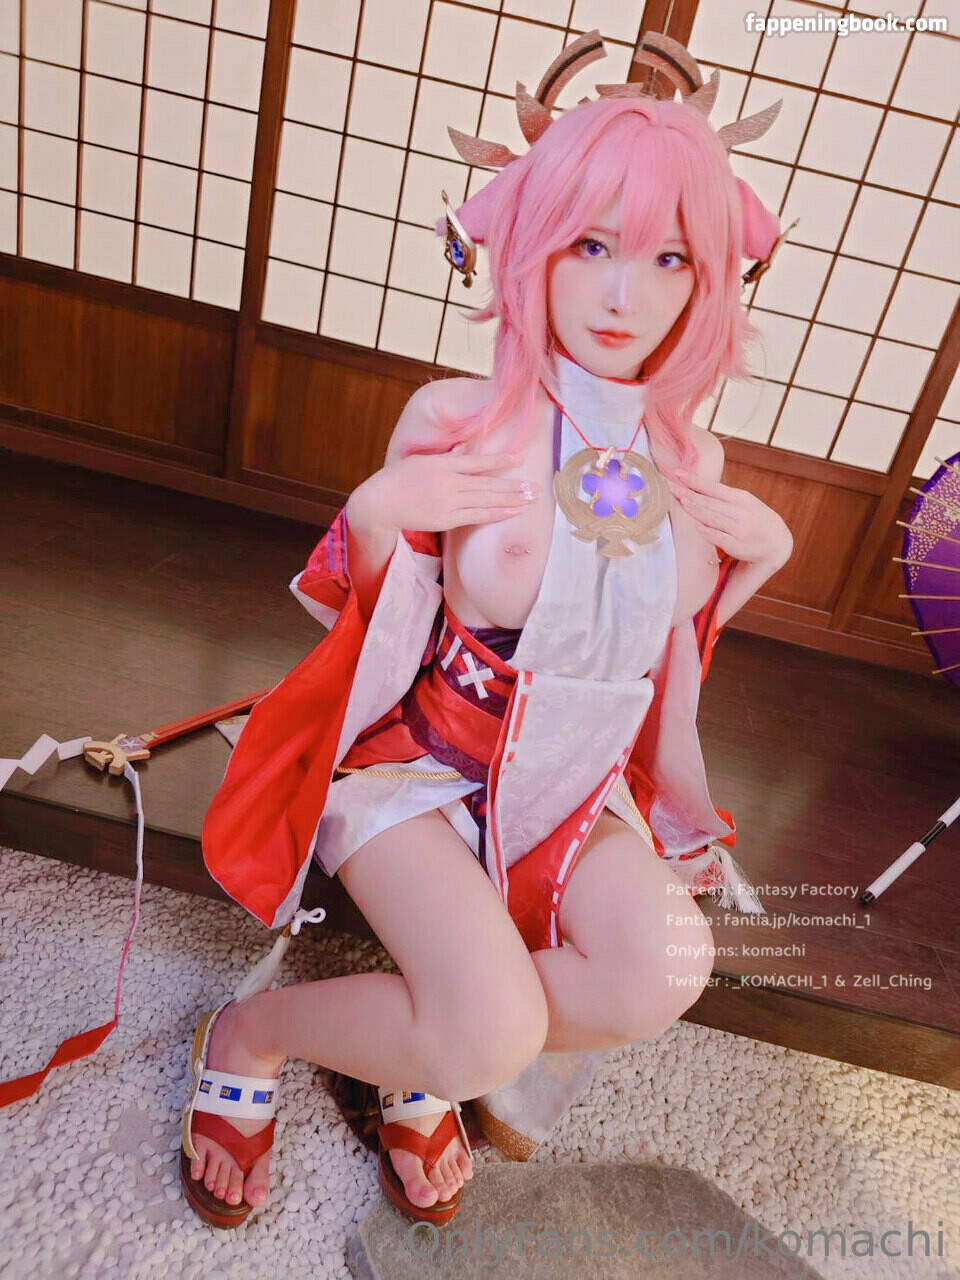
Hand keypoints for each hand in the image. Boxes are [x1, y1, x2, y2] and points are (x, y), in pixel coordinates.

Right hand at [350, 445, 540, 534]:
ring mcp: (448, 503)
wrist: (379, 503)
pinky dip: (495, 513)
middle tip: (537, 487)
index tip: (521, 459)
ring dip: (511, 500)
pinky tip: (512, 512)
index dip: (501, 461)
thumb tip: (466, 448)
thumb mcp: (421, 460)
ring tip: (531, 499)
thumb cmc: (398, 479)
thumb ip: (446, 458)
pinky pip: (476, 516)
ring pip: (486, 500)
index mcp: (442, 464)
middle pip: (488, 484)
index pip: (478, 462)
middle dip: (514, 486)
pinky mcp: (446, 520)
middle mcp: (448, 483)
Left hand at [666, 469, 792, 566]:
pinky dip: (710, 533)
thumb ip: (721, 497)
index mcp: (740, 498)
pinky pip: (722, 539)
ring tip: (681, 502)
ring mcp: (740, 529)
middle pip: (709, 502)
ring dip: (697, 510)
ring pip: (714, 518)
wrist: (778, 542)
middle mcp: (740, 512)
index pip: (712, 488)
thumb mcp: (743, 503)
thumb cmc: (755, 519)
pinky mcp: (739, 547)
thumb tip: (694, 487)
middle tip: (669, 488)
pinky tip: (699, 527)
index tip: (677, 474)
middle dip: (688, 494)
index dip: (694, 481)